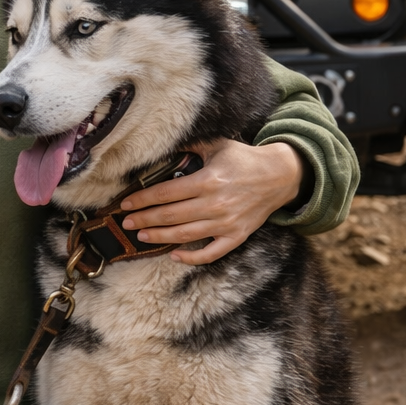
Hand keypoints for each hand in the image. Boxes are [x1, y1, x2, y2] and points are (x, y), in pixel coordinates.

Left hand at [119, 139, 305, 265]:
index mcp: (207, 180)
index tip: (126, 204)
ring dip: (160, 237)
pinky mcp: (236, 237)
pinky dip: (191, 258)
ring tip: (142, 236)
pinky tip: (174, 256)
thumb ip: (190, 149)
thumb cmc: (244, 160)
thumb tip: (163, 149)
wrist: (280, 176)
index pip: (165, 193)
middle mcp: (214, 204)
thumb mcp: (217, 146)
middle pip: (170, 216)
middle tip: (126, 223)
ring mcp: (226, 223)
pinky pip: (211, 253)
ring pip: (184, 235)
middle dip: (144, 220)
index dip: (142, 200)